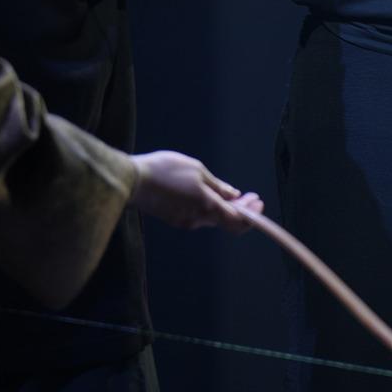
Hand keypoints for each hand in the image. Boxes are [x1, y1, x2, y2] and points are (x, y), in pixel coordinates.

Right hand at [129, 151, 263, 232]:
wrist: (133, 180)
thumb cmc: (166, 171)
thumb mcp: (197, 171)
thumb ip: (218, 186)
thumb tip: (234, 195)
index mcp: (207, 207)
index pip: (238, 221)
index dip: (252, 215)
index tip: (258, 202)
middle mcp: (198, 219)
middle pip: (227, 220)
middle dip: (242, 210)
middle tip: (251, 197)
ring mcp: (184, 221)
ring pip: (212, 218)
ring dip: (226, 208)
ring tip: (233, 194)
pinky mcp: (174, 218)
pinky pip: (198, 215)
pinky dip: (210, 208)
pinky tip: (210, 195)